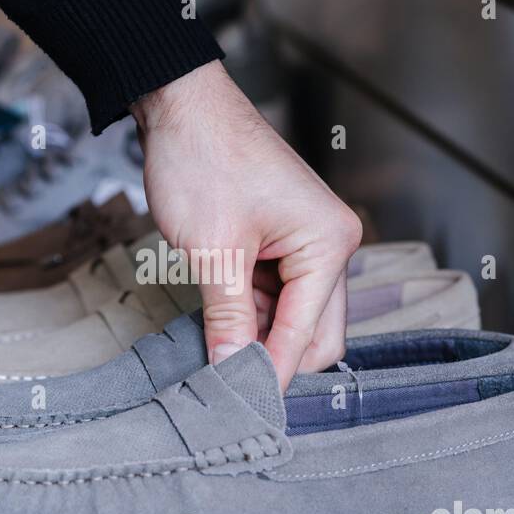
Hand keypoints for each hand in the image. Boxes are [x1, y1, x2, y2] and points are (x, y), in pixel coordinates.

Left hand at [131, 60, 362, 389]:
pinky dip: (252, 315)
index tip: (243, 408)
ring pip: (296, 318)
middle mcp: (332, 244)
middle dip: (274, 359)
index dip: (272, 373)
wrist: (181, 104)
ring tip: (216, 356)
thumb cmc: (202, 158)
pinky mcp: (285, 242)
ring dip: (260, 337)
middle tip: (228, 388)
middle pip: (317, 333)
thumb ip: (229, 320)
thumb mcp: (213, 251)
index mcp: (329, 243)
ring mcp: (310, 244)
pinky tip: (221, 325)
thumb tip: (235, 374)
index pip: (307, 334)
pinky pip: (278, 296)